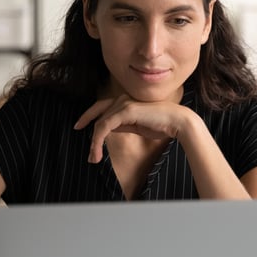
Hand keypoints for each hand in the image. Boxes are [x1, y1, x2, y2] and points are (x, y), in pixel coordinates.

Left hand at [73, 95, 188, 162]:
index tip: (79, 125)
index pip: (102, 106)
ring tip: (94, 157)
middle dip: (87, 125)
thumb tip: (109, 128)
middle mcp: (123, 99)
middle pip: (98, 111)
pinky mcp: (126, 111)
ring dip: (94, 142)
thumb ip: (123, 124)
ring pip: (100, 122)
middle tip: (81, 138)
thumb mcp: (137, 126)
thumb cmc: (161, 124)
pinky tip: (98, 151)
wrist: (177, 122)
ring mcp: (124, 104)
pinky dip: (98, 140)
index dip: (89, 115)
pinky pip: (105, 126)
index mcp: (127, 101)